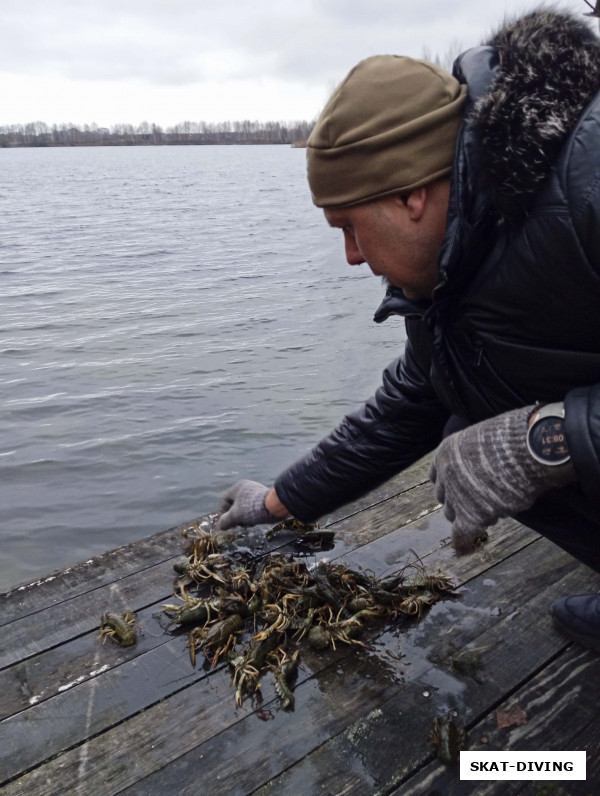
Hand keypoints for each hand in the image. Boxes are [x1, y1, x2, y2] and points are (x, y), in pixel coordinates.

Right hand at [217, 480, 287, 529]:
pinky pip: (252, 507)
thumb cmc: (252, 508)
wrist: (275, 506)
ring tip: (247, 525)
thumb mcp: (235, 516)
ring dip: (243, 517)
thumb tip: (220, 526)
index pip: (224, 499)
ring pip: (244, 506)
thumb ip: (225, 521)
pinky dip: (250, 515)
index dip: (222, 512)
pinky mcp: (263, 498)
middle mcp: (246, 488)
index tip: (224, 522)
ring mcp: (255, 492)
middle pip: (234, 503)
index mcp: (237, 487)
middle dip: (234, 516)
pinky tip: (254, 522)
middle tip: (237, 525)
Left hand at [429, 406, 574, 553]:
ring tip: (495, 510)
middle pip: (446, 497)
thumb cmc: (515, 438)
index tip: (458, 489)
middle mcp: (446, 474)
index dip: (449, 484)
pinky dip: (463, 543)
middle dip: (459, 501)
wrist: (527, 448)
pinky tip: (463, 550)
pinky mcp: (470, 515)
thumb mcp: (486, 437)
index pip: (437, 475)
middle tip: (479, 503)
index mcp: (447, 451)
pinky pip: (461, 534)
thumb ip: (477, 453)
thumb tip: (488, 464)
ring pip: (455, 514)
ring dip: (470, 515)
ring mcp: (456, 495)